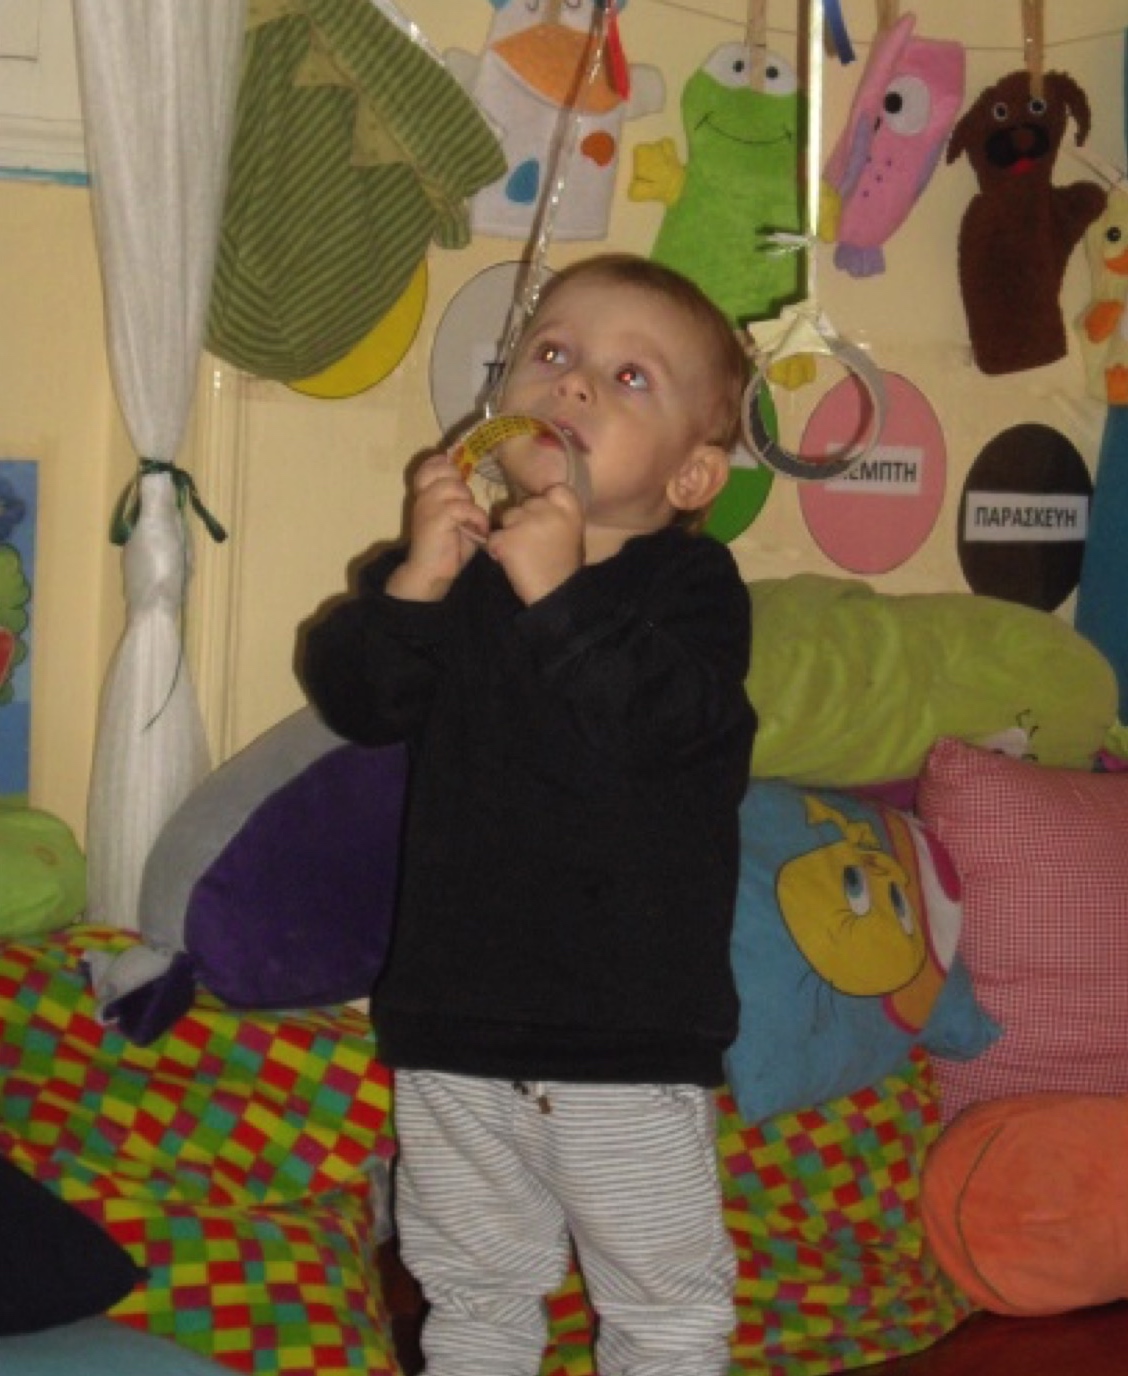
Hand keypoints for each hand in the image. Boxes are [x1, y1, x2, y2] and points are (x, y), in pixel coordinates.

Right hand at [387, 452, 488, 601]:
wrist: (431, 573)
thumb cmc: (447, 548)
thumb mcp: (456, 519)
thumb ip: (462, 501)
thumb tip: (477, 488)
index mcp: (424, 494)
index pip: (432, 464)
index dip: (447, 466)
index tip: (458, 482)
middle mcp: (423, 495)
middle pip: (445, 469)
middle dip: (461, 485)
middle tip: (467, 507)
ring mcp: (427, 505)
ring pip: (456, 487)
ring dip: (470, 504)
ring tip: (473, 522)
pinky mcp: (436, 518)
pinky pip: (463, 507)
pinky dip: (476, 519)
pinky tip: (477, 531)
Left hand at [488, 484, 583, 603]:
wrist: (556, 596)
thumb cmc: (565, 568)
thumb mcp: (572, 535)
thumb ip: (558, 517)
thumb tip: (538, 505)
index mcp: (570, 509)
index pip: (555, 489)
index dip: (546, 500)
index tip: (545, 517)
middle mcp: (548, 510)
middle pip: (526, 503)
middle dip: (524, 519)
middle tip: (533, 543)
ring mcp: (526, 522)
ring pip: (507, 517)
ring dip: (509, 532)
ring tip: (522, 553)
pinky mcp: (507, 538)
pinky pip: (494, 537)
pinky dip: (498, 549)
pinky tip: (510, 561)